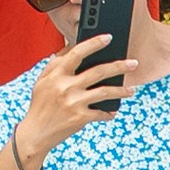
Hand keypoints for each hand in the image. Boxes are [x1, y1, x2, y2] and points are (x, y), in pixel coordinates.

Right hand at [12, 35, 130, 167]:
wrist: (36, 132)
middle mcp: (66, 86)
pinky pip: (101, 112)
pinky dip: (108, 112)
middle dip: (119, 66)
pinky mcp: (80, 118)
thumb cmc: (40, 104)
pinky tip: (113, 111)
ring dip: (122, 90)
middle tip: (134, 63)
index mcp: (57, 74)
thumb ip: (55, 63)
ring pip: (105, 92)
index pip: (77, 53)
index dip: (94, 43)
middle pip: (99, 71)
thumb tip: (70, 47)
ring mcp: (75, 102)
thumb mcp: (42, 80)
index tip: (108, 38)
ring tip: (131, 90)